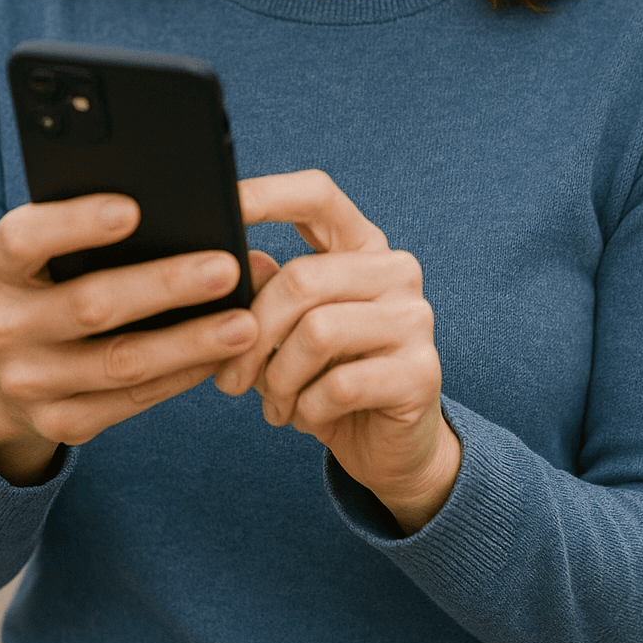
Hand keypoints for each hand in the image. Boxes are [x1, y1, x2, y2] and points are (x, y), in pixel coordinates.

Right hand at [0, 193, 278, 485]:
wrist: (10, 372)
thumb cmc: (55, 283)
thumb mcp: (53, 251)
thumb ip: (106, 227)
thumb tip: (200, 210)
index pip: (25, 238)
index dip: (75, 223)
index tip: (133, 209)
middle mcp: (3, 325)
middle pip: (89, 305)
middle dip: (165, 286)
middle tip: (226, 268)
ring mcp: (28, 382)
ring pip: (120, 363)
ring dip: (190, 342)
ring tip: (245, 322)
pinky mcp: (59, 423)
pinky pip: (133, 400)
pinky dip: (182, 375)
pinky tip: (221, 354)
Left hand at [214, 170, 460, 533]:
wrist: (385, 447)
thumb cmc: (324, 377)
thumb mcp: (285, 332)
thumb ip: (262, 293)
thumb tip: (222, 263)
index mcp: (361, 245)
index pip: (317, 196)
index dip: (266, 196)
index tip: (220, 208)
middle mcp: (395, 270)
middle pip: (301, 278)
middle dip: (252, 336)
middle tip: (229, 380)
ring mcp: (415, 318)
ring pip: (317, 332)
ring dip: (279, 379)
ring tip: (275, 403)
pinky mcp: (422, 372)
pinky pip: (340, 385)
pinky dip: (308, 409)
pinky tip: (308, 417)